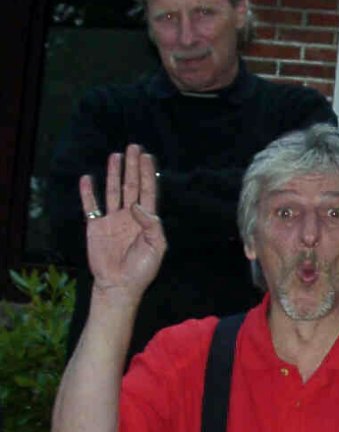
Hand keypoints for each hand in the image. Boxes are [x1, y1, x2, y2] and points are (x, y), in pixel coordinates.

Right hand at [81, 144, 165, 301]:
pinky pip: (91, 205)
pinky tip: (88, 178)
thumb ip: (152, 225)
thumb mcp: (156, 247)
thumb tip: (137, 205)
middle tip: (133, 147)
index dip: (148, 174)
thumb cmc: (142, 269)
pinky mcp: (95, 226)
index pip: (147, 191)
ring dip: (114, 173)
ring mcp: (112, 219)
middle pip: (131, 185)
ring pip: (113, 191)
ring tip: (115, 155)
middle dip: (133, 167)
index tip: (147, 157)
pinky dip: (88, 192)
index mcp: (146, 220)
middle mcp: (129, 216)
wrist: (119, 284)